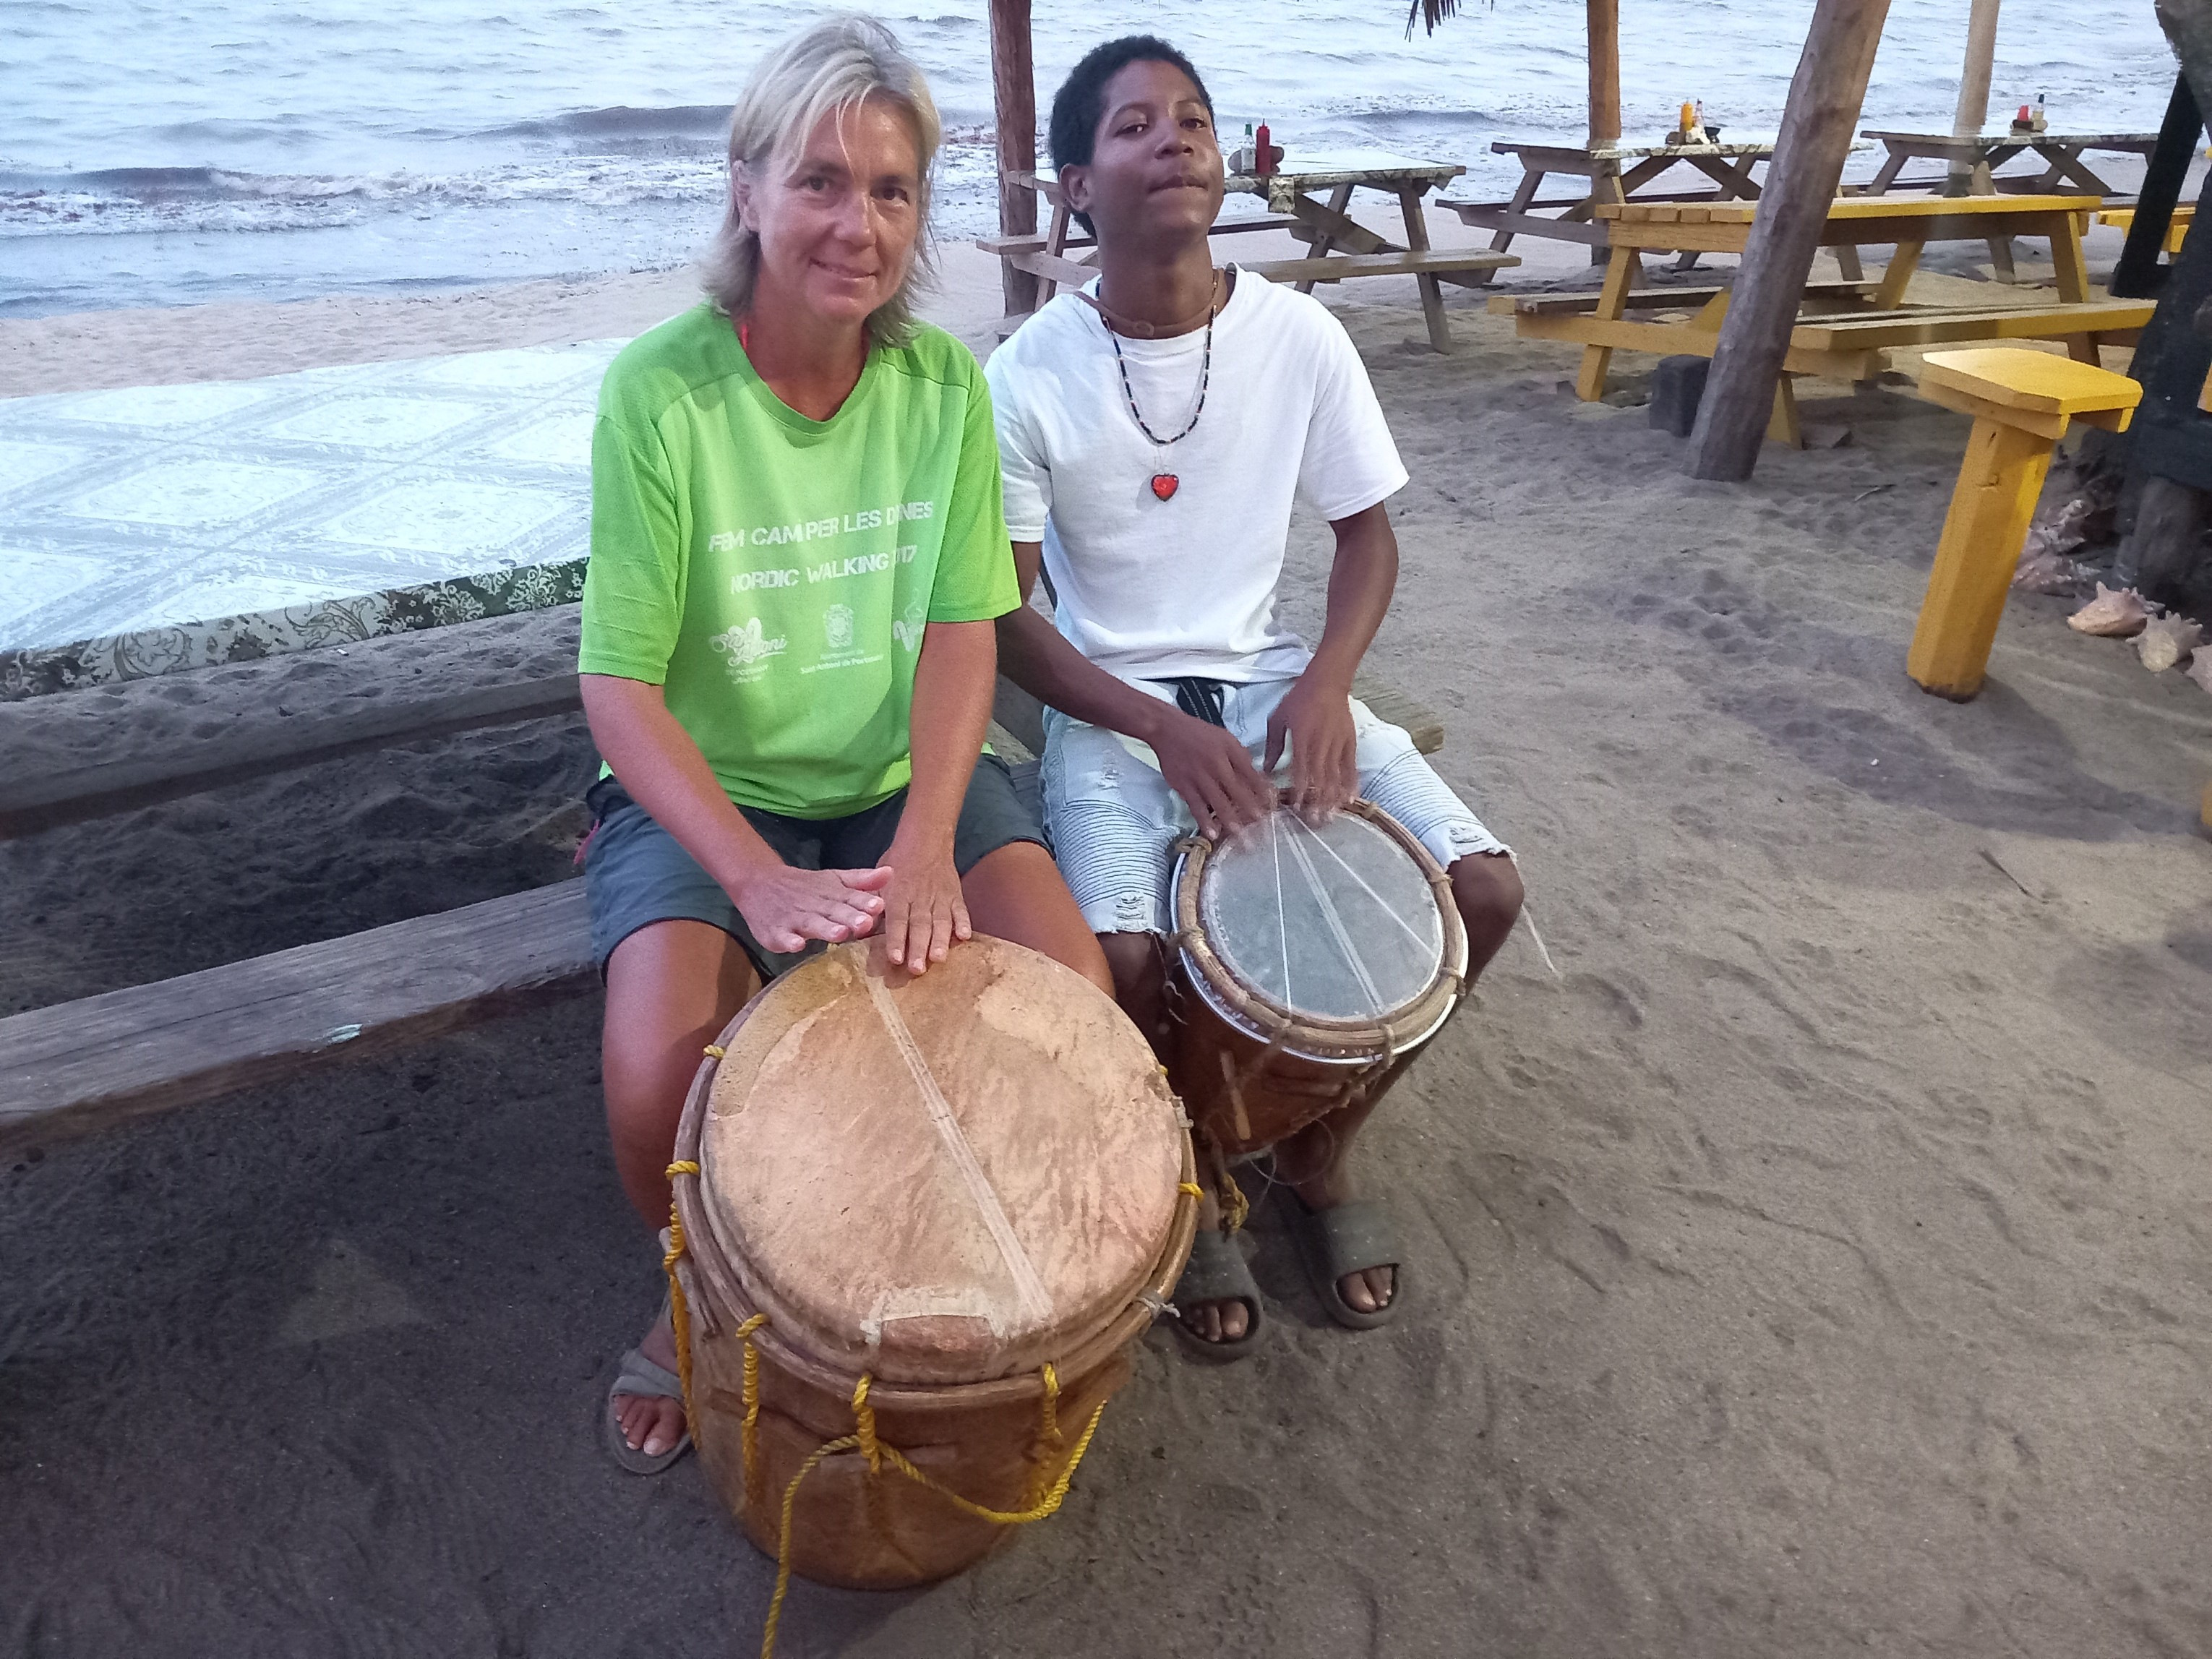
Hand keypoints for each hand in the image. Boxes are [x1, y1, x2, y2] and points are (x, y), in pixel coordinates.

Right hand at [728, 862, 891, 955]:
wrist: (758, 882)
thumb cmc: (805, 887)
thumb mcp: (833, 880)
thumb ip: (861, 880)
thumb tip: (891, 871)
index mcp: (831, 894)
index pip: (850, 898)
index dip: (864, 902)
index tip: (879, 905)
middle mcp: (815, 905)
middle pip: (834, 912)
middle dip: (850, 917)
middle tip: (865, 923)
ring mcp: (794, 918)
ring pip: (812, 924)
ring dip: (825, 928)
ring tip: (840, 933)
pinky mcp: (775, 932)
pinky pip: (782, 937)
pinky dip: (788, 941)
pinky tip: (797, 945)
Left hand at [879, 832, 969, 974]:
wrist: (926, 839)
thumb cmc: (898, 863)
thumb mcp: (879, 879)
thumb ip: (873, 904)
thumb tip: (860, 928)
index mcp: (898, 894)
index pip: (897, 920)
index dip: (896, 939)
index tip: (895, 958)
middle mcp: (919, 897)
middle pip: (919, 925)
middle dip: (918, 948)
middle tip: (917, 969)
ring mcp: (940, 896)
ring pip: (940, 921)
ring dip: (940, 940)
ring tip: (939, 959)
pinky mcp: (955, 895)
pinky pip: (961, 910)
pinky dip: (964, 923)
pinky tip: (964, 937)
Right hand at [1147, 709, 1276, 839]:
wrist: (1167, 730)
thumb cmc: (1198, 734)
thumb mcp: (1226, 739)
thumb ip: (1241, 757)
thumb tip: (1257, 777)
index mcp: (1229, 752)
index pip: (1251, 774)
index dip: (1262, 791)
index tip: (1272, 805)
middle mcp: (1216, 765)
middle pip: (1237, 791)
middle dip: (1251, 809)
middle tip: (1261, 824)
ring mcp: (1199, 778)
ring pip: (1218, 801)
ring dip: (1230, 819)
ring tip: (1241, 835)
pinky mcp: (1184, 786)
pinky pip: (1196, 807)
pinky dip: (1205, 821)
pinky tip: (1212, 833)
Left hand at [1263, 671, 1357, 819]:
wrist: (1326, 683)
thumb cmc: (1298, 700)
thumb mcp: (1278, 719)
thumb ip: (1273, 745)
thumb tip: (1266, 769)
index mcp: (1301, 738)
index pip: (1301, 768)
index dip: (1300, 789)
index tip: (1297, 805)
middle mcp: (1321, 743)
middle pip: (1320, 777)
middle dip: (1318, 800)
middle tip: (1315, 820)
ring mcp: (1337, 743)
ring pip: (1336, 775)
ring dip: (1333, 797)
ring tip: (1331, 816)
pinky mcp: (1349, 742)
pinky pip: (1351, 767)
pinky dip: (1351, 783)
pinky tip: (1350, 799)